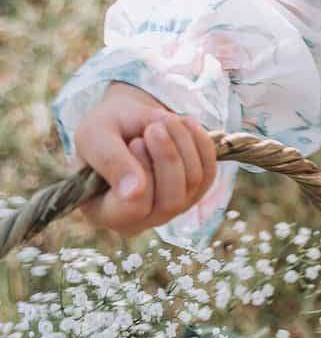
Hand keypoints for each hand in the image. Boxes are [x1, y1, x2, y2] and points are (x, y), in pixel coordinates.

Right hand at [72, 82, 218, 234]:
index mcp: (104, 213)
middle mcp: (139, 220)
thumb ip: (109, 161)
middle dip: (168, 156)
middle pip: (170, 201)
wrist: (128, 120)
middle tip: (155, 125)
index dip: (141, 172)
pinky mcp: (193, 193)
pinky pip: (209, 172)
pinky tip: (184, 123)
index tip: (136, 142)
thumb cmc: (104, 130)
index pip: (134, 209)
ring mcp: (169, 209)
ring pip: (193, 183)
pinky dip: (200, 142)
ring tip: (163, 117)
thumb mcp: (95, 135)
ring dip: (182, 142)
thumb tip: (134, 193)